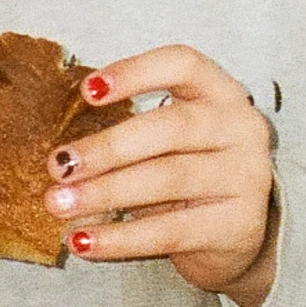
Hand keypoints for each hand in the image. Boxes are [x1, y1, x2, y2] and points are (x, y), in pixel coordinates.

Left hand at [44, 46, 279, 306]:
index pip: (183, 65)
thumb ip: (129, 131)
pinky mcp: (238, 226)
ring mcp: (247, 178)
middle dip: (108, 147)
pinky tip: (84, 241)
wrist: (236, 235)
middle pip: (171, 128)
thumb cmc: (188, 173)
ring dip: (106, 192)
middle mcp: (242, 129)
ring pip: (168, 179)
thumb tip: (59, 149)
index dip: (135, 72)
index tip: (87, 91)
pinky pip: (170, 231)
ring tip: (60, 204)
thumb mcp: (168, 140)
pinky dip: (121, 238)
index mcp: (221, 93)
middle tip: (59, 165)